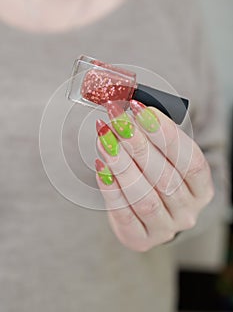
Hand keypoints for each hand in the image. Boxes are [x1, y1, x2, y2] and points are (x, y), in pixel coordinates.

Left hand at [95, 100, 213, 251]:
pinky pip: (124, 214)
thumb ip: (154, 138)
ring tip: (105, 139)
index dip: (165, 133)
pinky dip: (111, 189)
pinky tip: (101, 166)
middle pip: (164, 177)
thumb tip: (129, 111)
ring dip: (122, 165)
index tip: (140, 109)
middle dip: (137, 144)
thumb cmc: (161, 178)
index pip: (190, 160)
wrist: (153, 215)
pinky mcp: (141, 239)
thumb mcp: (166, 159)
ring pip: (143, 197)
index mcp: (203, 189)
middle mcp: (188, 212)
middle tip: (116, 120)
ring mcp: (166, 229)